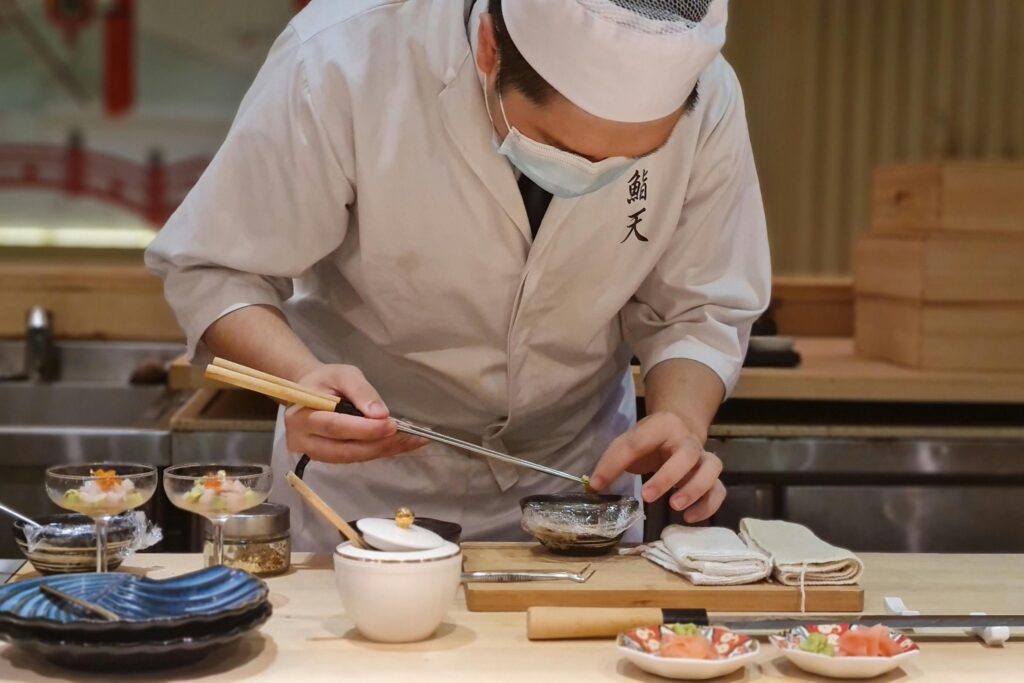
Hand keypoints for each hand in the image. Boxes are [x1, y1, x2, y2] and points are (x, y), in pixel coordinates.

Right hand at [284, 364, 427, 463]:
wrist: (310, 391)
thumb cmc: (325, 380)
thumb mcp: (343, 374)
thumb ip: (360, 391)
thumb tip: (380, 414)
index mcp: (301, 415)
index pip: (335, 426)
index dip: (364, 429)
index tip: (390, 424)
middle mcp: (302, 440)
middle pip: (344, 449)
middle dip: (377, 443)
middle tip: (406, 435)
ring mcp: (313, 453)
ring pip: (351, 457)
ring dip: (382, 450)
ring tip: (410, 440)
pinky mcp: (327, 459)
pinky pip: (355, 458)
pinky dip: (379, 452)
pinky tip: (400, 444)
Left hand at [589, 412, 725, 522]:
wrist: (679, 430)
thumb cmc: (650, 442)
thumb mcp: (628, 443)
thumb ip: (611, 462)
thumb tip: (594, 488)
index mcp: (662, 426)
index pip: (639, 441)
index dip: (617, 463)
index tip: (600, 485)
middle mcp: (687, 440)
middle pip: (687, 453)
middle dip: (668, 476)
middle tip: (647, 496)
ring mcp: (703, 457)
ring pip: (711, 468)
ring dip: (695, 489)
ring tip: (675, 506)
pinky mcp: (712, 476)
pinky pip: (719, 490)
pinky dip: (708, 505)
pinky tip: (689, 518)